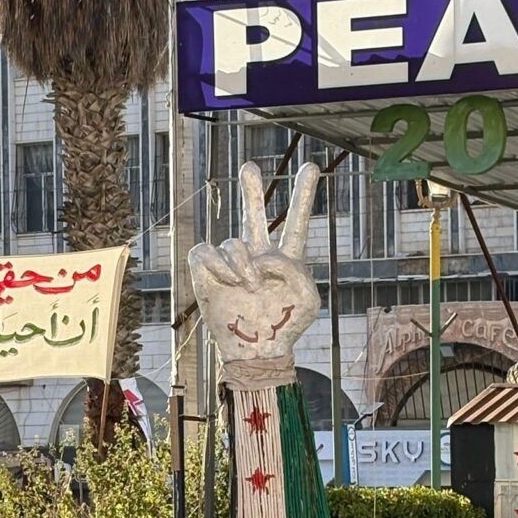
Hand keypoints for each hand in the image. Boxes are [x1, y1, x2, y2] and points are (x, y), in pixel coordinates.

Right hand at [188, 160, 320, 364]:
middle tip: (249, 166)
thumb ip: (294, 269)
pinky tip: (227, 283)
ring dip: (241, 264)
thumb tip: (263, 257)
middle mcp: (258, 256)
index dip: (302, 194)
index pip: (295, 221)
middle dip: (251, 190)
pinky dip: (217, 267)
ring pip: (231, 242)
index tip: (311, 167)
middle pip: (253, 214)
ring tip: (248, 286)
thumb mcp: (308, 299)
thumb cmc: (287, 328)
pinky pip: (206, 253)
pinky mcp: (208, 274)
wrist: (258, 351)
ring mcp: (232, 264)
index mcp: (286, 259)